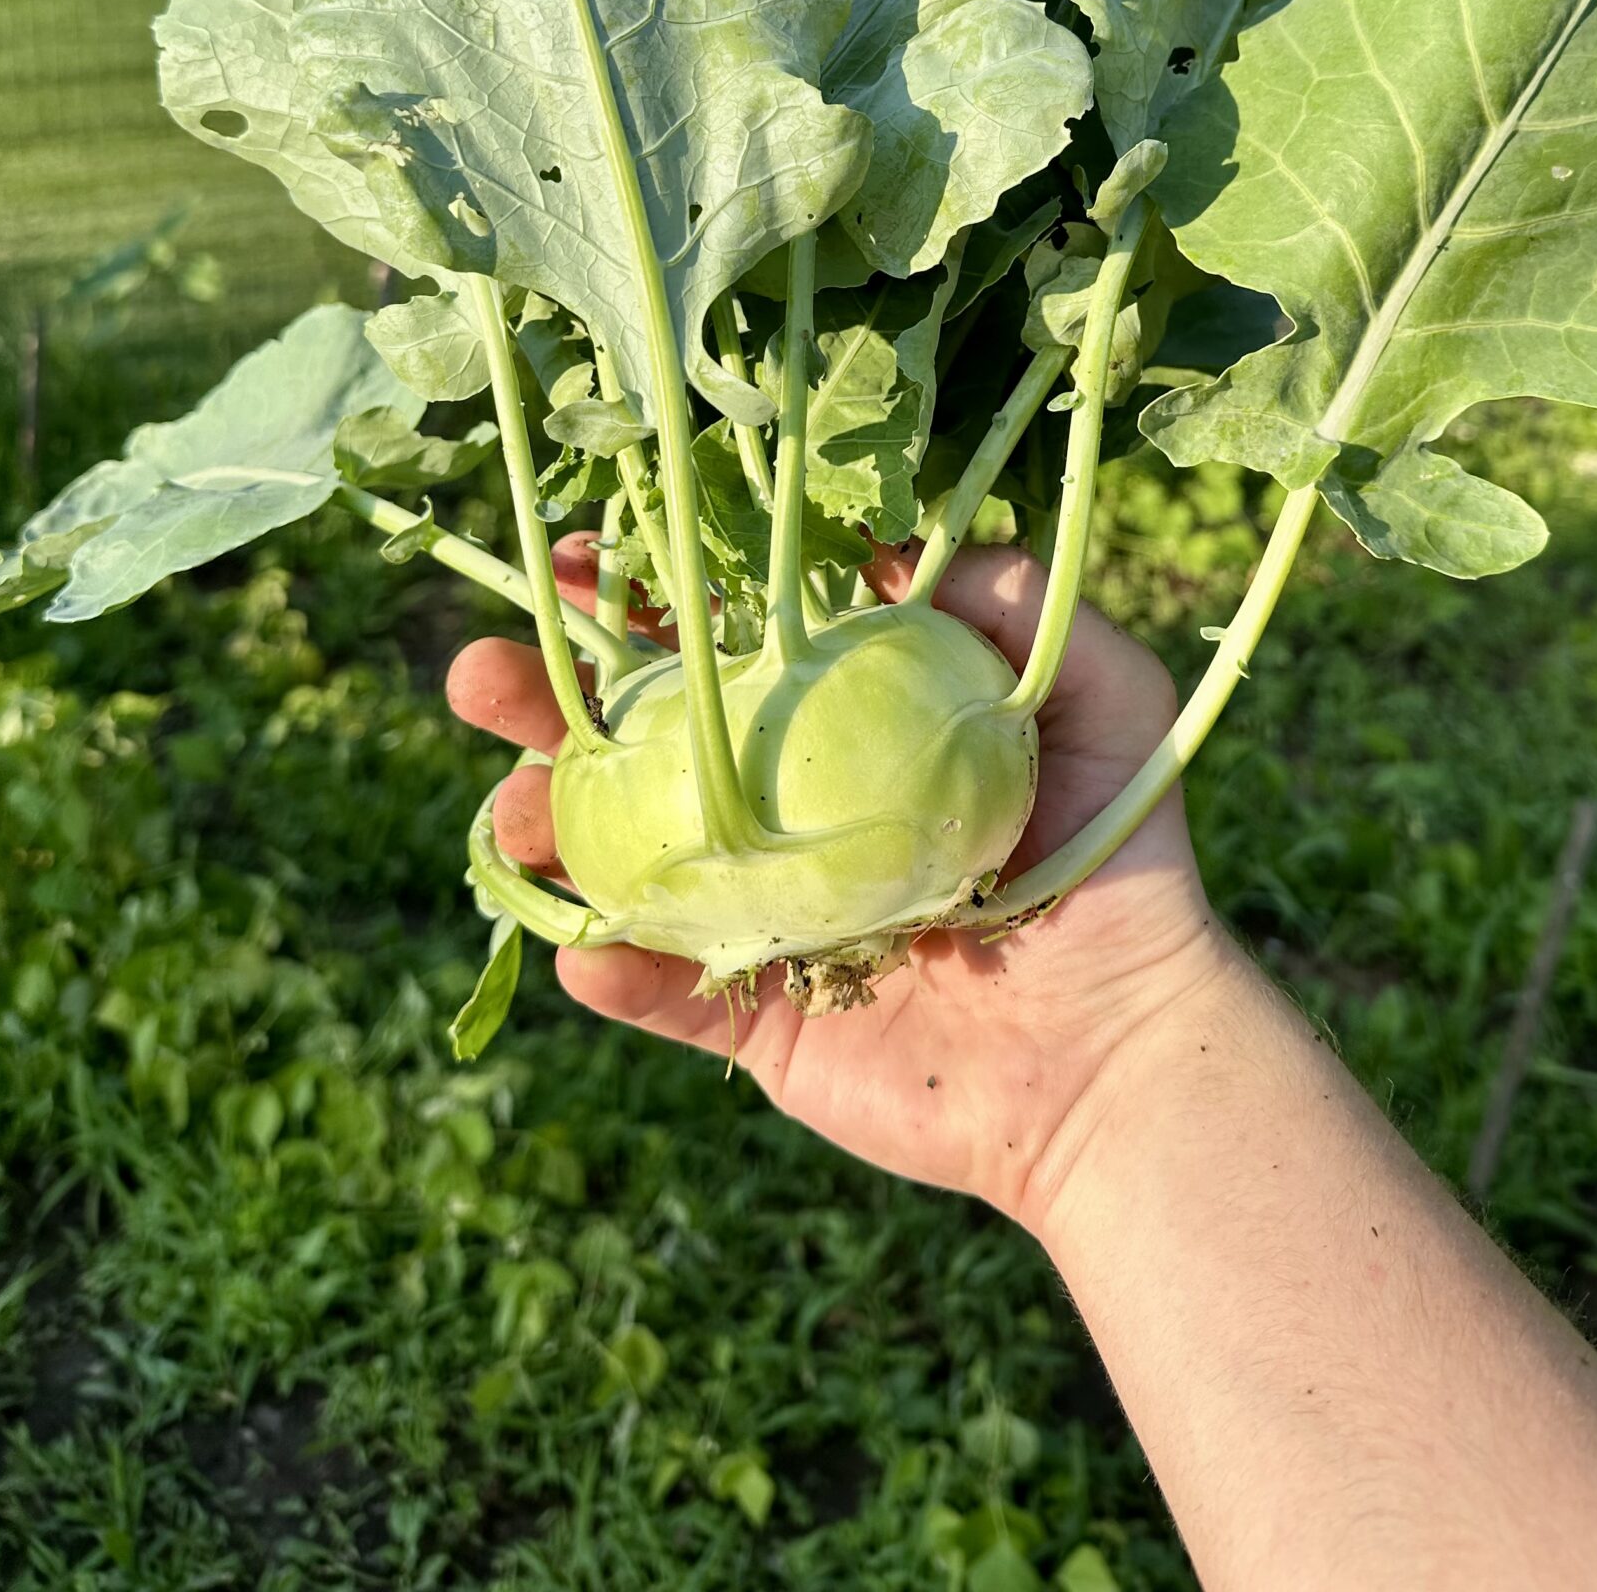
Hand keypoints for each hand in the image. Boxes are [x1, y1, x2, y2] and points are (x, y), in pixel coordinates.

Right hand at [445, 541, 1235, 1225]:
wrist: (1124, 1049)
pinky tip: (585, 945)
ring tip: (511, 813)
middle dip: (542, 700)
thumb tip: (875, 546)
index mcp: (841, 726)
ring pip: (617, 861)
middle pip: (637, 741)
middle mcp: (782, 809)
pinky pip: (660, 994)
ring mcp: (757, 914)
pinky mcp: (755, 1020)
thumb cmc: (1123, 860)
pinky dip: (611, 970)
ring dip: (544, 831)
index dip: (645, 598)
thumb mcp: (1100, 694)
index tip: (582, 557)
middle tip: (472, 670)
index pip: (723, 644)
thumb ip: (1008, 603)